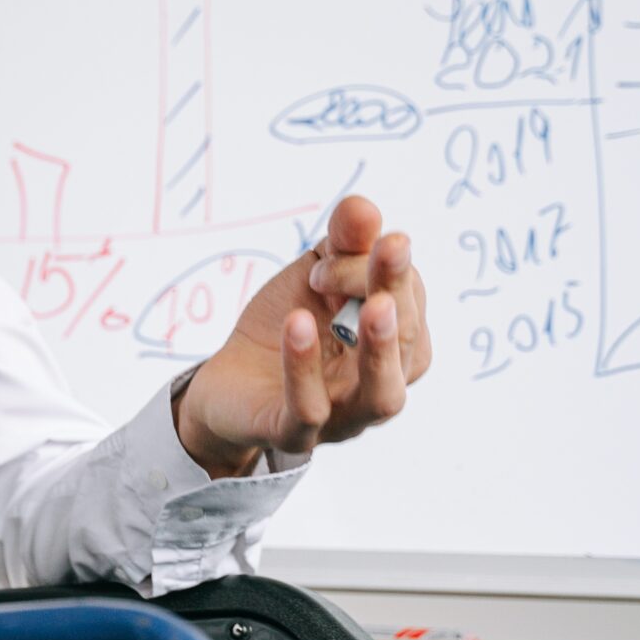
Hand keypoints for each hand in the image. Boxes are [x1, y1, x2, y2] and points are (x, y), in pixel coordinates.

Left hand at [173, 194, 431, 476]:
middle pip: (408, 343)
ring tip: (374, 305)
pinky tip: (296, 324)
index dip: (383, 266)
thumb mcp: (314, 274)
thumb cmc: (287, 326)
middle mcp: (380, 383)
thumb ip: (341, 242)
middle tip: (383, 249)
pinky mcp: (293, 432)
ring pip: (382, 395)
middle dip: (397, 291)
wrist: (228, 380)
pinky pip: (309, 410)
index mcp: (396, 344)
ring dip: (382, 347)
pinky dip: (304, 367)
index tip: (336, 244)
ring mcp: (343, 416)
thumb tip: (363, 207)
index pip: (410, 302)